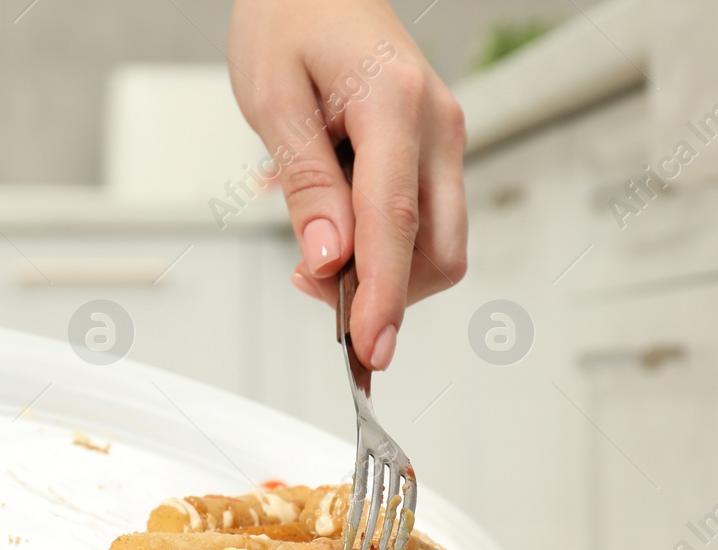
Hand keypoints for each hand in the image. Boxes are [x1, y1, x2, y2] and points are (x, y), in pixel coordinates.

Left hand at [229, 0, 466, 370]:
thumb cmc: (290, 18)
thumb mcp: (273, 98)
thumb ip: (306, 183)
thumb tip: (328, 259)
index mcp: (395, 103)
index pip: (395, 223)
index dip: (383, 297)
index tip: (371, 348)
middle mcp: (437, 125)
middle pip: (437, 251)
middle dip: (385, 293)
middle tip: (312, 287)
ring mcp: (444, 140)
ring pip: (438, 247)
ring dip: (385, 274)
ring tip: (318, 251)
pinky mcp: (436, 152)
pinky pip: (426, 223)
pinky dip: (389, 251)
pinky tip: (343, 239)